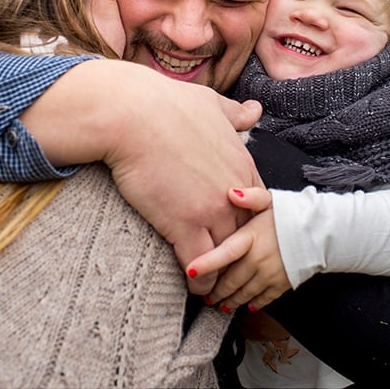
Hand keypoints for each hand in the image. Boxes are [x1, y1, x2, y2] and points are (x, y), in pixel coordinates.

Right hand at [26, 61, 263, 293]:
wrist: (131, 114)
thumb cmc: (165, 102)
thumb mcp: (211, 102)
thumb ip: (235, 114)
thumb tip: (255, 109)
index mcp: (242, 164)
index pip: (258, 206)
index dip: (246, 220)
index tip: (232, 229)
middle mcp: (234, 191)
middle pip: (247, 234)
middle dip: (238, 250)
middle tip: (227, 265)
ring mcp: (211, 210)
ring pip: (227, 255)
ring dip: (221, 270)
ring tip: (214, 284)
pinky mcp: (183, 226)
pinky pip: (201, 265)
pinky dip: (200, 280)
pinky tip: (194, 286)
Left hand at [186, 187, 289, 310]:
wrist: (322, 232)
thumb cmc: (292, 214)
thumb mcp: (270, 200)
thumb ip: (250, 197)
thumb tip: (231, 192)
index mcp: (252, 238)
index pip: (224, 253)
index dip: (206, 263)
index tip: (190, 272)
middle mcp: (259, 259)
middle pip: (231, 279)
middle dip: (215, 290)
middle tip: (203, 294)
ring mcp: (271, 274)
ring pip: (244, 293)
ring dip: (230, 300)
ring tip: (219, 303)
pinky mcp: (283, 284)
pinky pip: (263, 299)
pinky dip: (252, 303)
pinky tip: (245, 305)